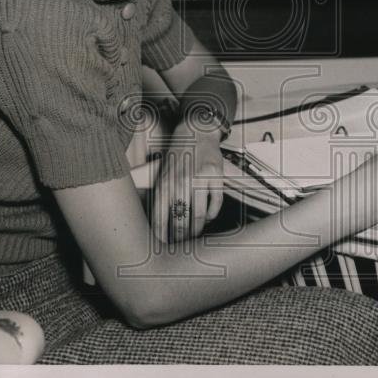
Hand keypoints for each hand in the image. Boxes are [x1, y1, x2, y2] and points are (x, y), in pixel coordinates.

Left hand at [150, 122, 225, 241]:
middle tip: (182, 242)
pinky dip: (212, 215)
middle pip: (181, 221)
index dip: (163, 236)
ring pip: (199, 216)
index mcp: (164, 183)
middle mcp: (181, 182)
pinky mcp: (215, 177)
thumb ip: (161, 196)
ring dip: (198, 229)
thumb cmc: (177, 155)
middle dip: (182, 237)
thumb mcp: (162, 174)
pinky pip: (216, 204)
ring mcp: (199, 179)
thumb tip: (162, 223)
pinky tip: (208, 217)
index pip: (161, 218)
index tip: (164, 245)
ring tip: (196, 232)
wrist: (195, 132)